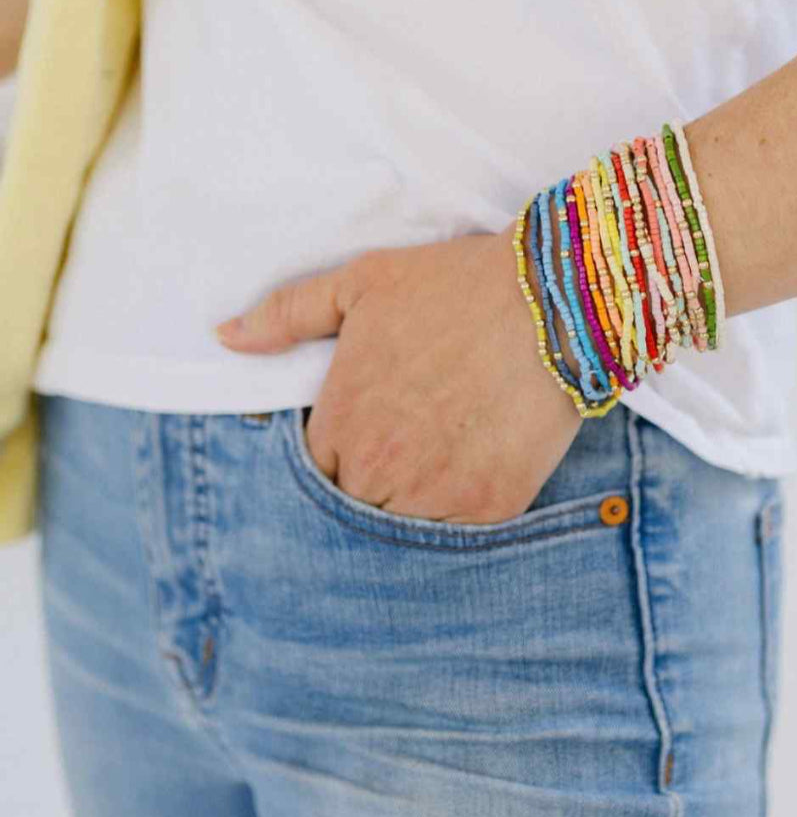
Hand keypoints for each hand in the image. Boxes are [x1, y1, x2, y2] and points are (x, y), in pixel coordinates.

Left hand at [215, 224, 581, 523]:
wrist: (552, 298)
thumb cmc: (453, 285)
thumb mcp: (361, 283)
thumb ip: (287, 314)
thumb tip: (225, 337)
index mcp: (341, 422)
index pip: (311, 472)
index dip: (337, 450)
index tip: (368, 426)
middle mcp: (380, 469)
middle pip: (356, 504)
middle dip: (372, 477)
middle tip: (410, 436)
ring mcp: (437, 494)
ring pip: (403, 525)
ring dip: (413, 500)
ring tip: (442, 451)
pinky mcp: (490, 507)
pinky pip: (458, 534)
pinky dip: (461, 508)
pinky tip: (476, 462)